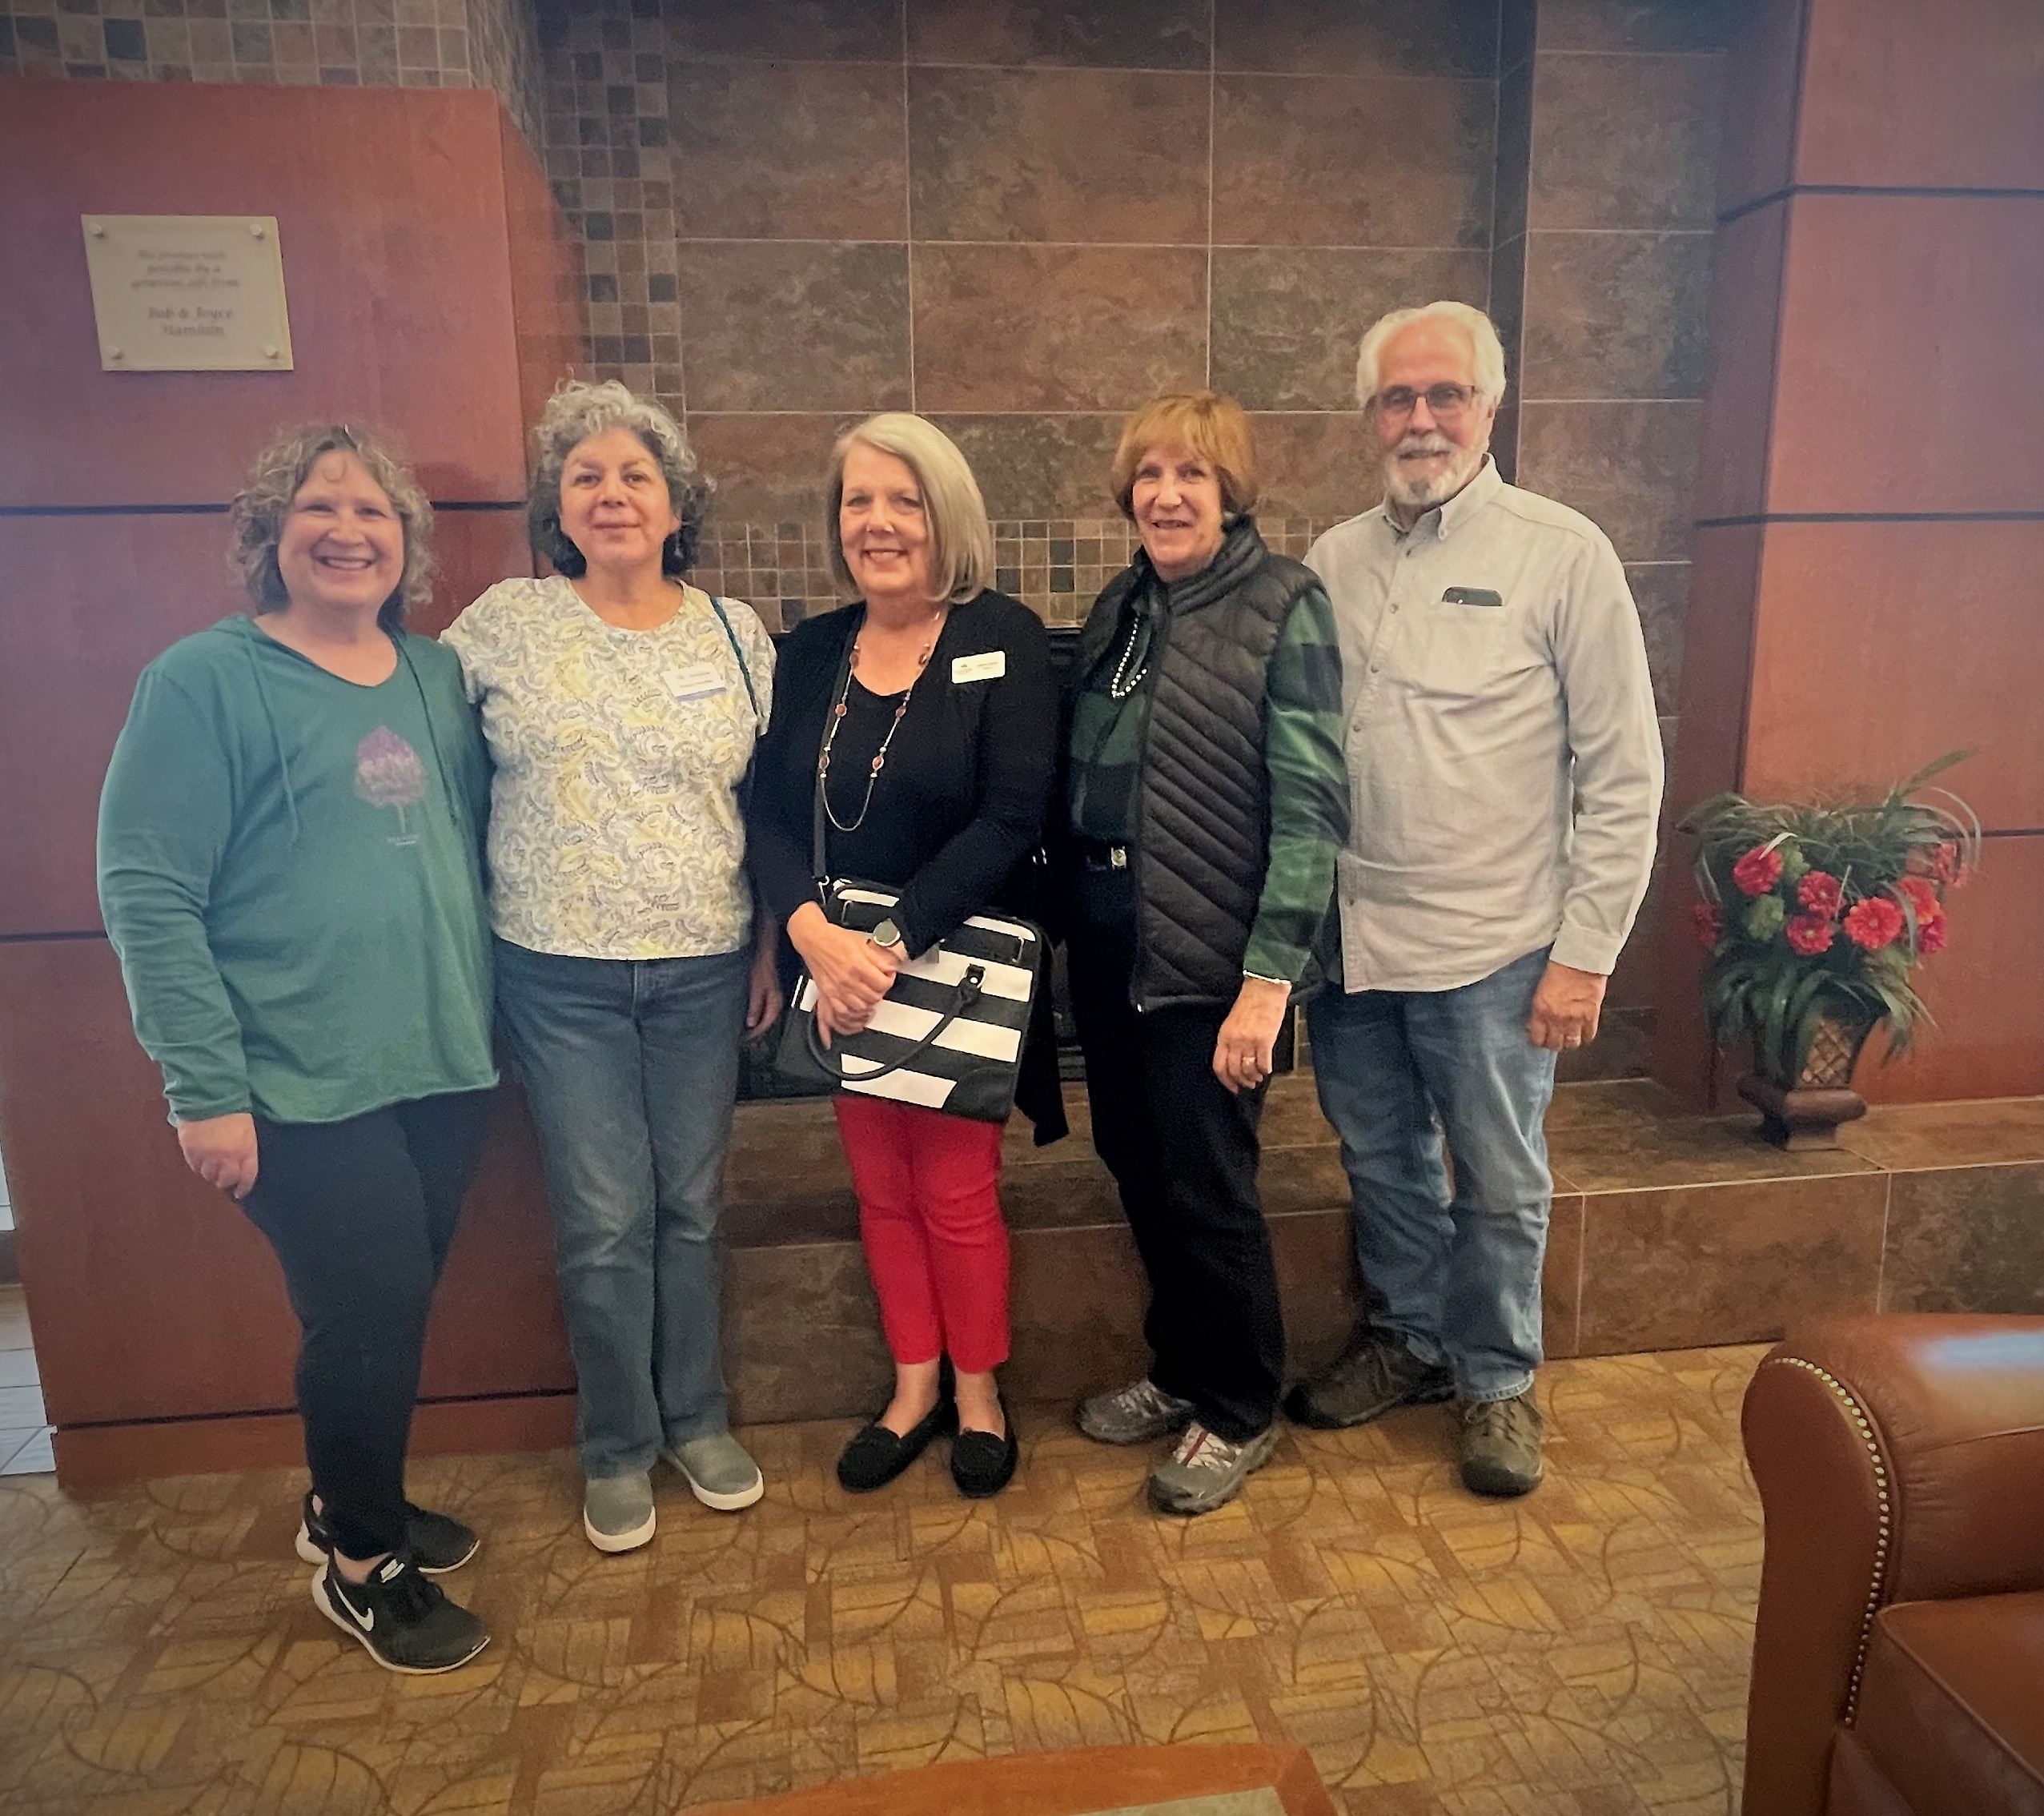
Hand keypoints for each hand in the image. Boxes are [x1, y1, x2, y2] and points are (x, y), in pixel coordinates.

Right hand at [177, 1112, 258, 1199]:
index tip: (240, 1192)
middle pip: (225, 1180)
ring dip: (210, 1173)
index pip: (246, 1177)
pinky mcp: (191, 1151)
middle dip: (225, 1181)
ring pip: (208, 1175)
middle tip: (224, 1178)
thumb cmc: (233, 1109)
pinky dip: (198, 1165)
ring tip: (211, 1166)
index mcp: (245, 1150)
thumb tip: (242, 1165)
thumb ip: (246, 1150)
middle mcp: (226, 1157)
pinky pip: (194, 1166)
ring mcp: (207, 1155)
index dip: (243, 1187)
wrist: (209, 1097)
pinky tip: (200, 1158)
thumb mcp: (247, 1130)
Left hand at [745, 933, 783, 1036]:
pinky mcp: (773, 996)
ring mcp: (776, 999)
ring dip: (761, 1026)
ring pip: (769, 1018)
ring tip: (751, 1033)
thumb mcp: (756, 989)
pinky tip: (755, 1019)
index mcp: (775, 1003)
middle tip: (748, 1040)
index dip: (757, 1033)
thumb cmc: (761, 971)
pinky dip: (761, 1018)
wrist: (767, 956)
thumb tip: (751, 1024)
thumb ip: (755, 1007)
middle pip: (769, 1023)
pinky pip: (768, 1012)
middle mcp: (778, 1003)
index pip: (766, 1023)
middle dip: (759, 1032)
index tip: (747, 1039)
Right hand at [788, 902, 898, 1048]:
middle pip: (873, 998)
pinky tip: (856, 1012)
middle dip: (880, 992)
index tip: (888, 976)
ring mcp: (836, 989)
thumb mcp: (861, 943)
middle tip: (880, 986)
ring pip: (860, 1009)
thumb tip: (890, 967)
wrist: (813, 939)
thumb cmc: (834, 939)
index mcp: (857, 966)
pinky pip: (841, 1014)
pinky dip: (851, 1016)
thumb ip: (878, 958)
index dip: (889, 980)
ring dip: (869, 1005)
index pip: (882, 984)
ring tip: (870, 997)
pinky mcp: (827, 994)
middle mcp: (847, 980)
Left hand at [1213, 976, 1290, 1093]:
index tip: (1232, 1087)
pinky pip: (1263, 1064)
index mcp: (1224, 1036)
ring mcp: (1249, 1042)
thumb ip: (1231, 1041)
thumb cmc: (1249, 1002)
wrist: (1264, 988)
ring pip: (1249, 1070)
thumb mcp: (1232, 1022)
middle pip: (1234, 1071)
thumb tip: (1235, 1060)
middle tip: (1248, 1084)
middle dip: (1241, 1082)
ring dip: (1254, 1077)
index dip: (1226, 1081)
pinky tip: (1267, 1069)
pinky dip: (1265, 1070)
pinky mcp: (1265, 1041)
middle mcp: (1234, 1041)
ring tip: (1258, 1077)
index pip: (1219, 1066)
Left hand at [1526, 961, 1606, 1051]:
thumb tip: (1537, 1022)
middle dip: (1553, 1043)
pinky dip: (1585, 1036)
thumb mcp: (1540, 989)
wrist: (1581, 959)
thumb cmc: (1559, 967)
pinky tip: (1582, 1031)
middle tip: (1554, 1038)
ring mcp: (1575, 1018)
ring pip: (1572, 1043)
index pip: (1537, 1038)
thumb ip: (1539, 1008)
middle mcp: (1557, 1018)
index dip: (1538, 1040)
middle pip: (1555, 1044)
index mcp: (1540, 1009)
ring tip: (1568, 1036)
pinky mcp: (1592, 1015)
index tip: (1539, 1038)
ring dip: (1569, 1041)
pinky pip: (1589, 1035)